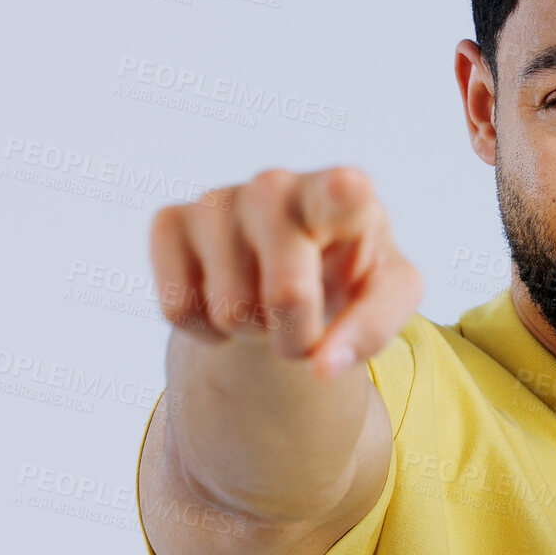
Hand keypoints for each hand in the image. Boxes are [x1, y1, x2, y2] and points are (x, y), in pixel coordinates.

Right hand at [149, 167, 422, 377]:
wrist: (291, 268)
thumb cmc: (347, 273)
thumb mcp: (385, 296)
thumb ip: (373, 329)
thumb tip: (323, 368)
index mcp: (343, 198)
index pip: (343, 192)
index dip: (344, 192)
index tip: (350, 186)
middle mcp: (277, 187)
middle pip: (287, 295)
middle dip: (298, 336)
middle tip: (306, 321)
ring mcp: (218, 199)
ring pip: (229, 310)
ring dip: (251, 331)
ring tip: (266, 301)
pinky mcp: (169, 220)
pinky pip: (177, 308)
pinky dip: (205, 329)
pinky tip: (225, 295)